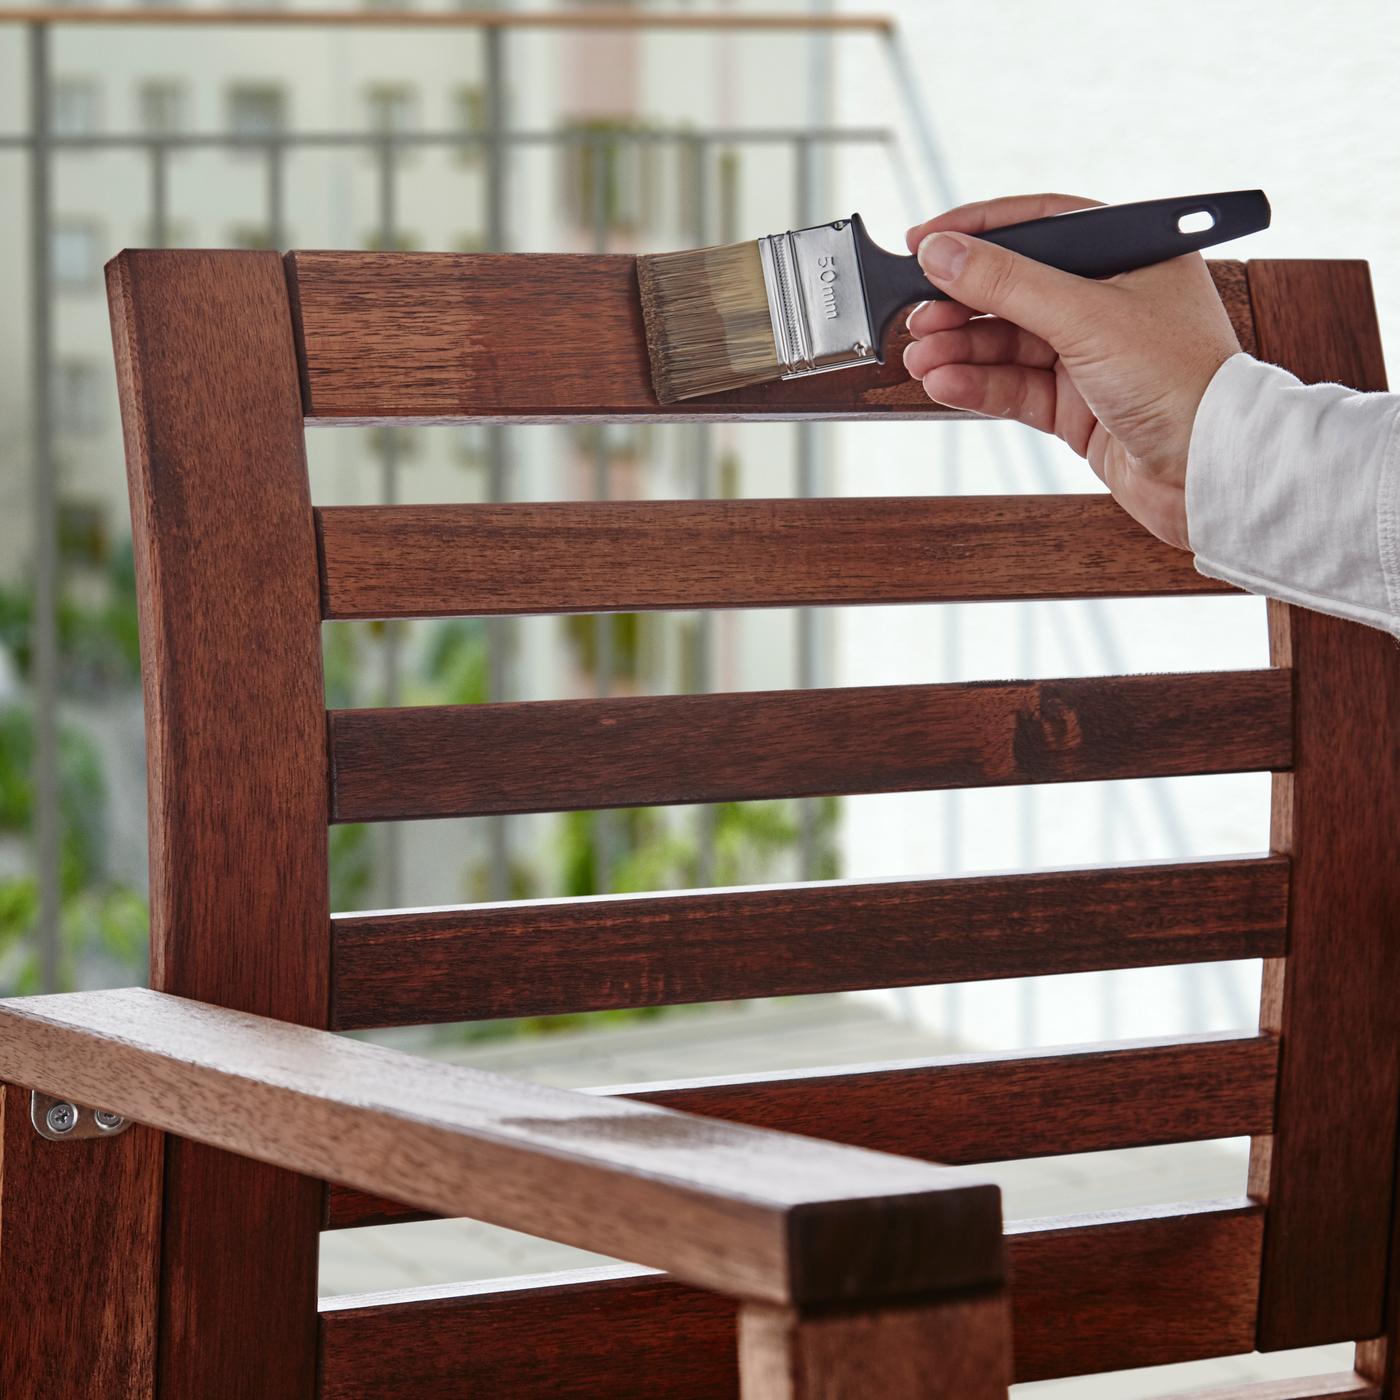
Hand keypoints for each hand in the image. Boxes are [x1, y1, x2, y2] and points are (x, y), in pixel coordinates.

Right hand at [902, 194, 1240, 550]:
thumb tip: (943, 253)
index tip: (923, 243)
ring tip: (920, 358)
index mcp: (1127, 256)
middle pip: (1013, 289)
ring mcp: (1089, 356)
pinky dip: (976, 384)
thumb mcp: (1087, 317)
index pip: (1038, 226)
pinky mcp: (1075, 406)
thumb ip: (1008, 283)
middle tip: (914, 314)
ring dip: (959, 348)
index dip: (977, 232)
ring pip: (1007, 342)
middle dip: (959, 303)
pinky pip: (1013, 386)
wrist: (1209, 472)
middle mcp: (1107, 301)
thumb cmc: (1181, 383)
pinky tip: (944, 382)